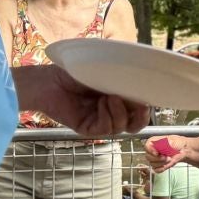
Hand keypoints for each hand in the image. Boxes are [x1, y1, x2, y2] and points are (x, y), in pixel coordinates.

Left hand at [14, 65, 149, 137]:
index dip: (146, 108)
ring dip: (120, 113)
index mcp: (118, 98)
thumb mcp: (106, 70)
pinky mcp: (87, 129)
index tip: (149, 99)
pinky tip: (101, 104)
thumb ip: (124, 77)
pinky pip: (105, 129)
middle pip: (134, 125)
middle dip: (141, 118)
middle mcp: (110, 112)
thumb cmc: (76, 69)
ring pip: (121, 128)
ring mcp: (99, 121)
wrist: (50, 79)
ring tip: (110, 97)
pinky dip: (107, 116)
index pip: (139, 109)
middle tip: (141, 107)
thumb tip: (145, 83)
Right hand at [144, 136, 185, 172]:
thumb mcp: (173, 141)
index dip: (150, 150)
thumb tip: (162, 146)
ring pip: (152, 164)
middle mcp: (152, 150)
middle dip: (158, 159)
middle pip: (148, 157)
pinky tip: (167, 164)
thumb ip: (166, 144)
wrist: (183, 150)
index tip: (157, 153)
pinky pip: (156, 170)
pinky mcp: (158, 165)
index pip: (147, 146)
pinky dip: (162, 168)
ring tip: (170, 159)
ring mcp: (154, 159)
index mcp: (154, 142)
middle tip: (167, 157)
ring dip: (162, 163)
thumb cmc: (177, 143)